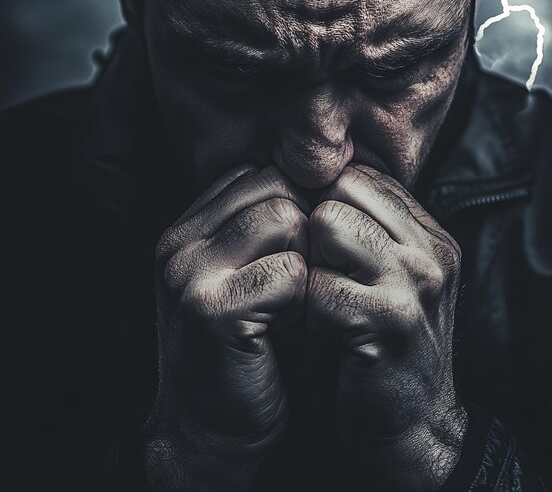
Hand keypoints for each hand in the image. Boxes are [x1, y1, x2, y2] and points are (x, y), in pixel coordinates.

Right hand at [144, 165, 308, 490]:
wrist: (214, 428)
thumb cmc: (248, 345)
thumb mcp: (247, 273)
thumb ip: (264, 225)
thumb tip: (321, 178)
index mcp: (188, 228)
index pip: (260, 171)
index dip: (297, 202)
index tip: (306, 245)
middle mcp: (181, 242)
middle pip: (277, 186)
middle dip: (305, 227)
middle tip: (301, 276)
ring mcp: (190, 273)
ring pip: (285, 218)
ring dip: (305, 260)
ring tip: (293, 299)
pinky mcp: (212, 310)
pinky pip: (290, 271)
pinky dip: (304, 298)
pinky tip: (290, 325)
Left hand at [307, 164, 466, 490]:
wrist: (412, 424)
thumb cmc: (383, 344)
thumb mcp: (386, 277)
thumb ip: (364, 230)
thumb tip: (309, 181)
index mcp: (429, 234)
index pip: (360, 174)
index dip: (324, 200)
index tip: (313, 237)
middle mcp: (430, 249)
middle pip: (341, 188)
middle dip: (314, 224)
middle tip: (317, 269)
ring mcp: (415, 281)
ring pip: (328, 223)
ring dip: (310, 261)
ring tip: (321, 296)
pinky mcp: (390, 319)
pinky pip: (318, 283)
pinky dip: (308, 309)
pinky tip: (324, 331)